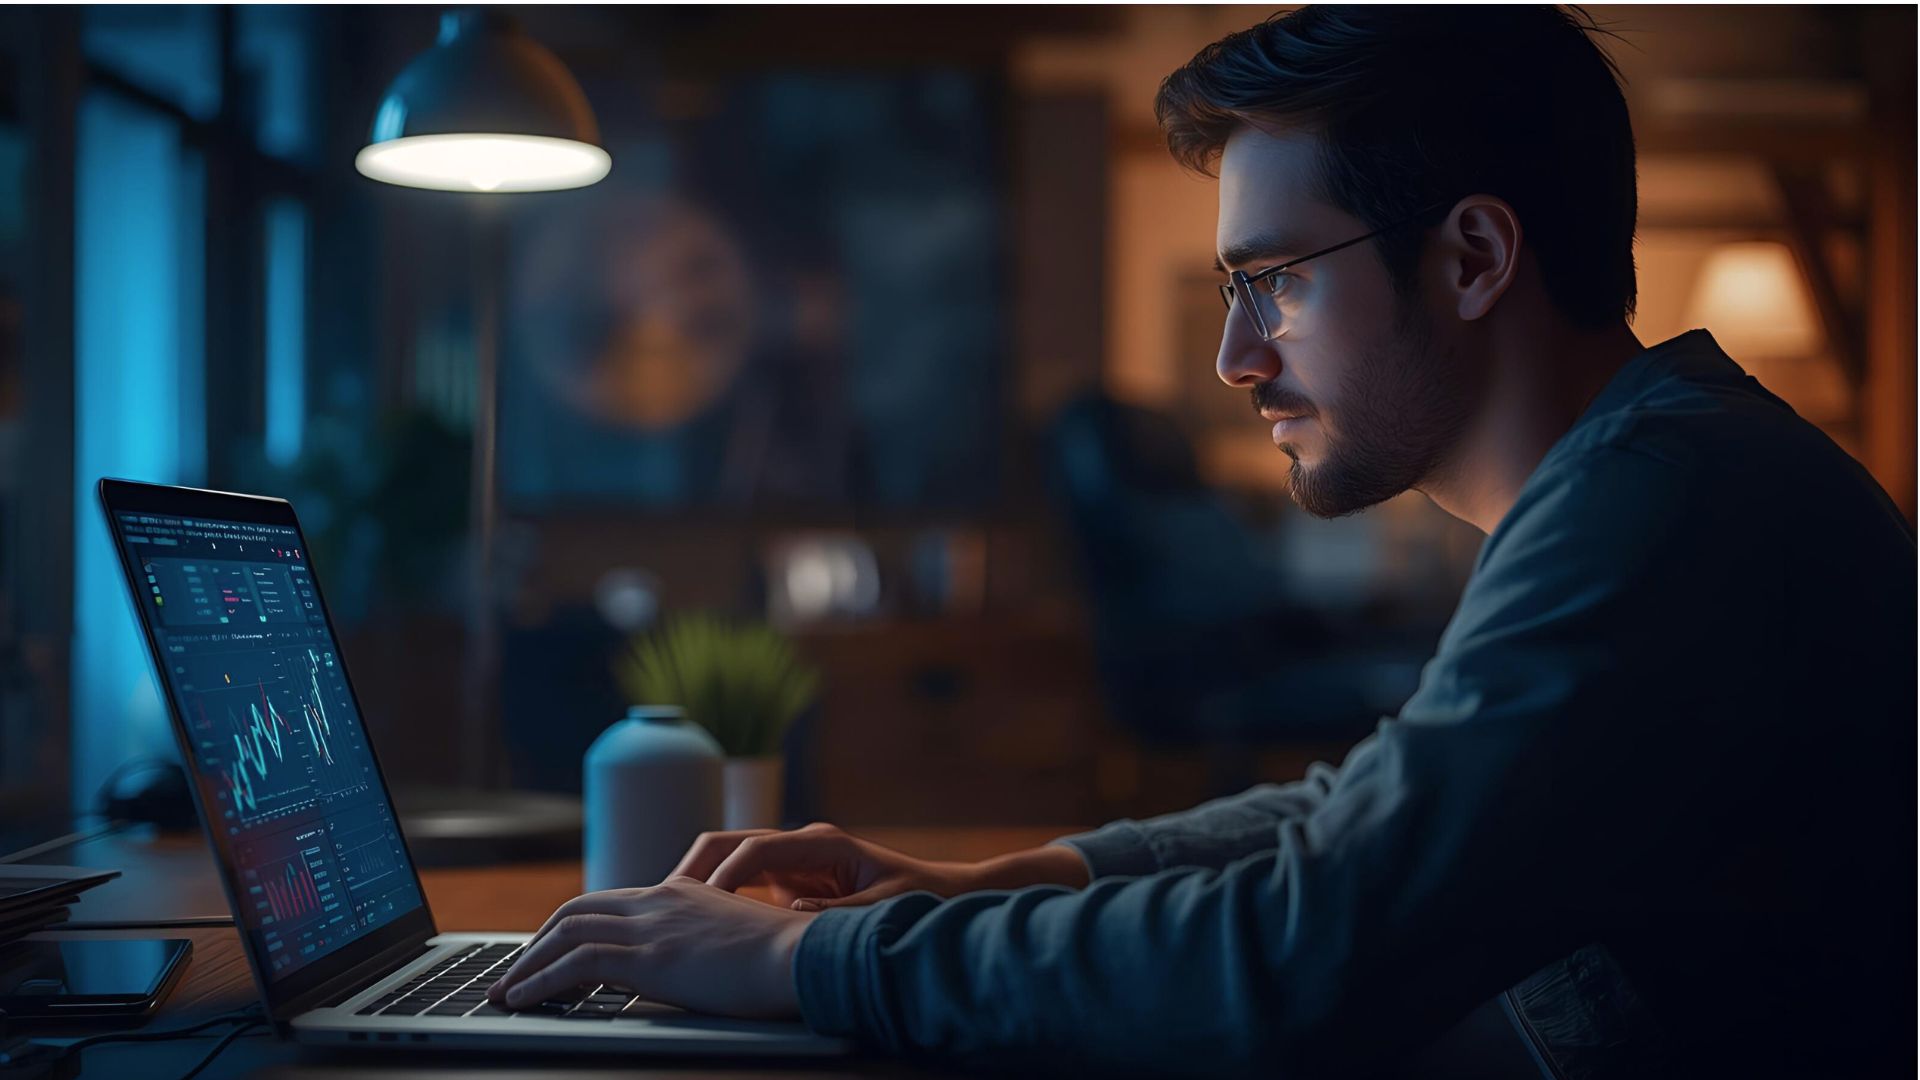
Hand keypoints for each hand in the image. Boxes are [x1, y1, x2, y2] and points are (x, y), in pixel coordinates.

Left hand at [484, 877, 814, 1017]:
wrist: (804, 956)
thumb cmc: (784, 958)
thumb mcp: (736, 938)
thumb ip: (704, 940)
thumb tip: (689, 964)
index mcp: (680, 893)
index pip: (608, 901)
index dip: (570, 925)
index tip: (548, 951)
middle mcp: (659, 901)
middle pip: (576, 910)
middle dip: (536, 942)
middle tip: (514, 972)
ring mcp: (652, 926)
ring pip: (565, 933)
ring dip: (526, 964)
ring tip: (504, 992)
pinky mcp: (649, 957)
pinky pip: (575, 964)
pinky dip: (538, 980)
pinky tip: (521, 999)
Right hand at [669, 821, 1090, 910]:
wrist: (942, 893)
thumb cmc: (917, 898)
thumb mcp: (879, 910)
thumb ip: (837, 911)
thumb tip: (793, 910)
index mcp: (821, 843)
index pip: (757, 848)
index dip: (725, 874)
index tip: (699, 902)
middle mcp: (801, 845)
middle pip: (731, 843)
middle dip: (694, 867)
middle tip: (663, 901)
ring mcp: (793, 861)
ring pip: (730, 862)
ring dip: (700, 883)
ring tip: (669, 916)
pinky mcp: (790, 881)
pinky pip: (743, 884)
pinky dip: (717, 899)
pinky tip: (697, 927)